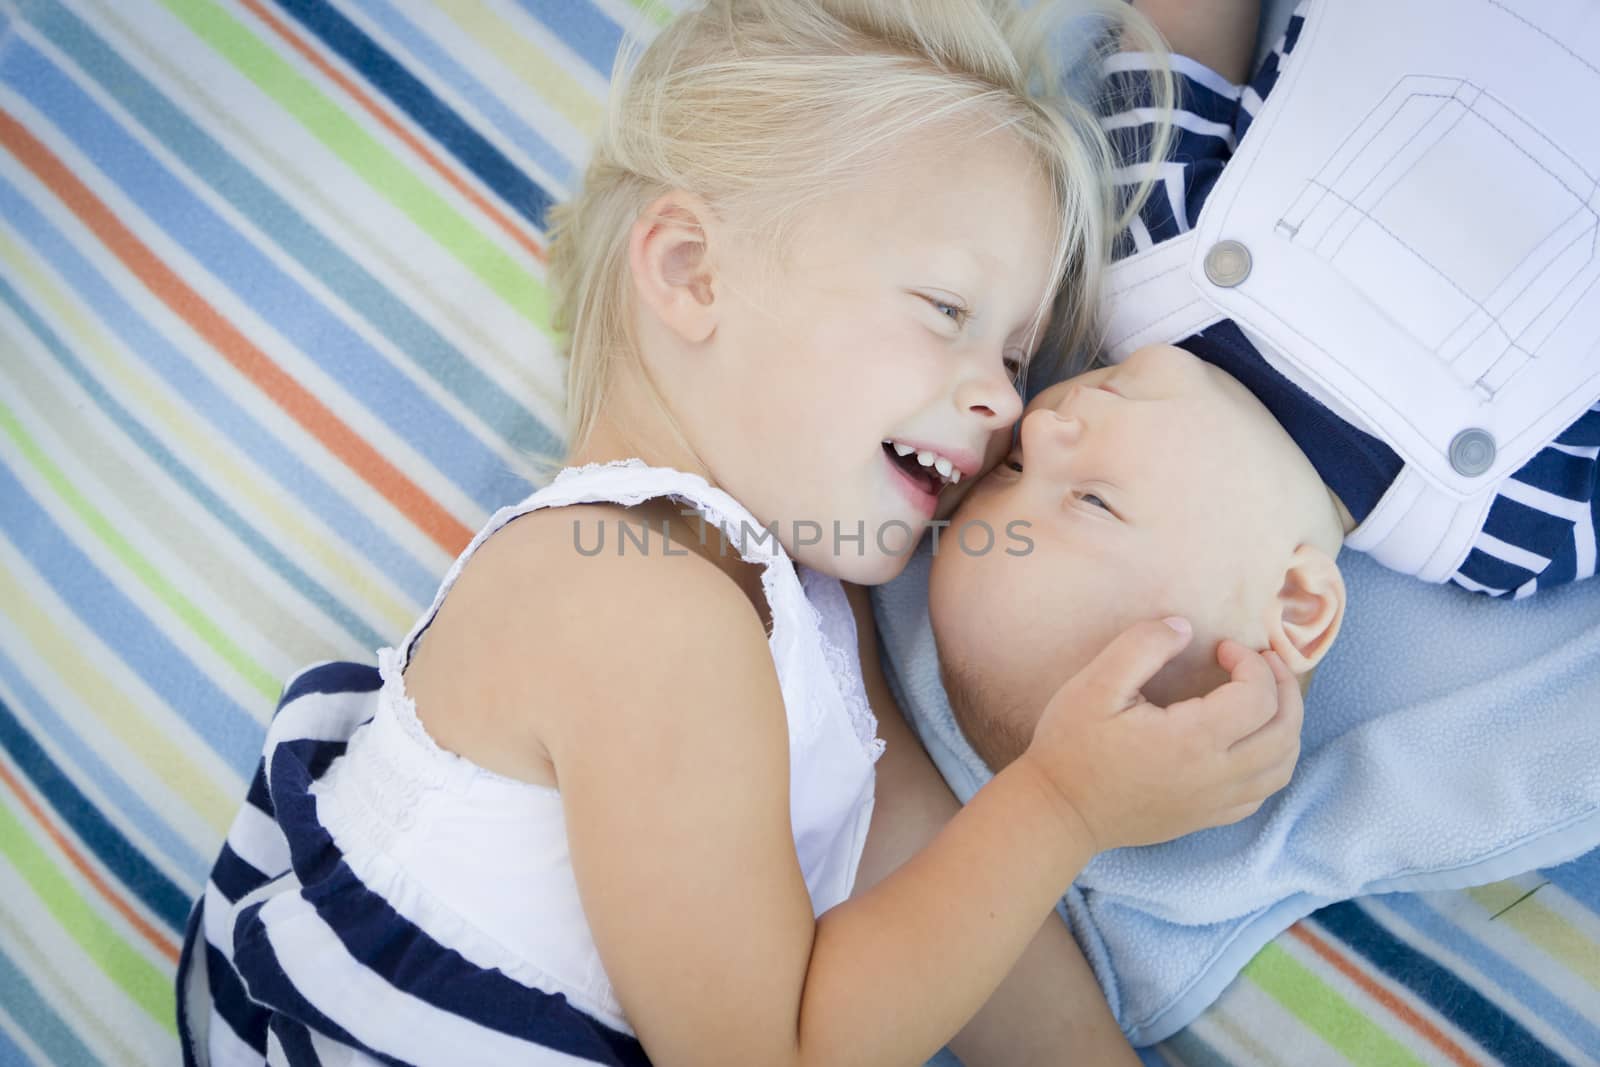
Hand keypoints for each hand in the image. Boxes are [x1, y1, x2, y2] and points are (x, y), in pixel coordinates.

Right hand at [1020, 618, 1301, 851]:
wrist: (1058, 812)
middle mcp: (1215, 776)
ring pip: (1282, 767)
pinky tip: (1250, 742)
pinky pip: (1262, 793)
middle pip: (1284, 731)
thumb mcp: (1095, 684)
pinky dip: (1271, 762)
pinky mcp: (1206, 818)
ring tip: (1267, 698)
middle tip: (1263, 662)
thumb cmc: (1072, 746)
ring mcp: (1214, 803)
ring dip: (1286, 726)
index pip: (1258, 696)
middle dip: (1284, 687)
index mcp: (1193, 740)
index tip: (1221, 647)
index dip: (1252, 661)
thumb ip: (1142, 646)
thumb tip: (1184, 628)